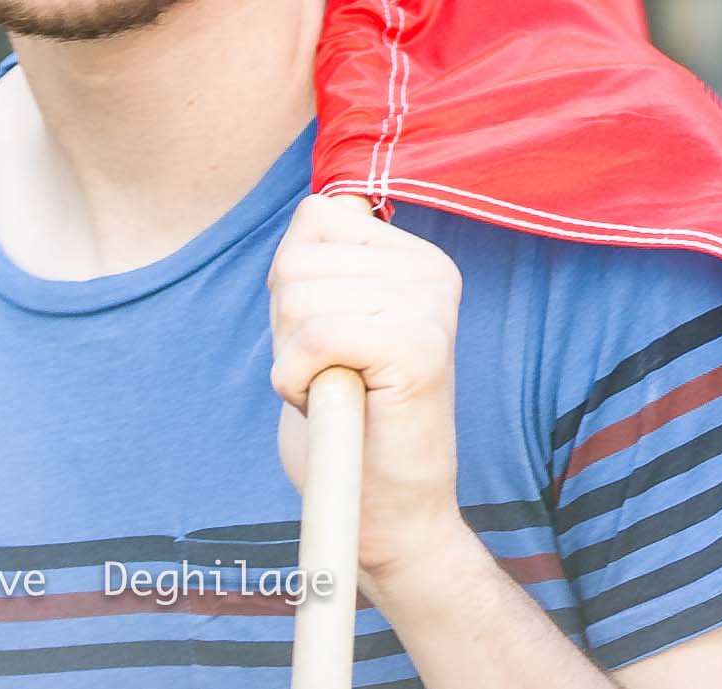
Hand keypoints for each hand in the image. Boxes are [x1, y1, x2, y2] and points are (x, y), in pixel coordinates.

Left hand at [270, 192, 474, 595]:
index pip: (316, 217)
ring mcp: (431, 306)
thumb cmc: (346, 424)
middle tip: (333, 375)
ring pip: (297, 297)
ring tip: (338, 392)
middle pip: (297, 258)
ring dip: (292, 359)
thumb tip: (316, 207)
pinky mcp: (418, 347)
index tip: (329, 339)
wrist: (387, 514)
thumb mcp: (327, 323)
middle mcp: (433, 270)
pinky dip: (297, 381)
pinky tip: (336, 405)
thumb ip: (321, 264)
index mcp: (417, 258)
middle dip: (288, 327)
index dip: (295, 285)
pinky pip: (312, 336)